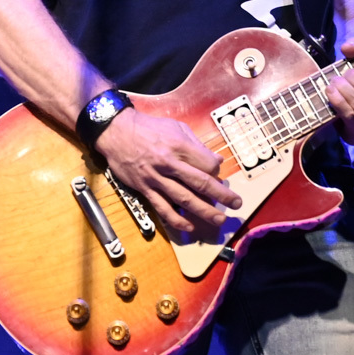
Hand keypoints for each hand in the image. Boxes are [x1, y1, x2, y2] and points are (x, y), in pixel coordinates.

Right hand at [94, 107, 243, 235]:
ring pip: (184, 199)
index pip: (206, 165)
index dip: (217, 172)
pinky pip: (163, 208)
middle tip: (236, 205)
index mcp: (179, 146)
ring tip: (219, 220)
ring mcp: (156, 179)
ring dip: (204, 211)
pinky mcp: (145, 190)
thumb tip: (217, 161)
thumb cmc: (150, 128)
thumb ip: (197, 146)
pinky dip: (177, 220)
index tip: (219, 175)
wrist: (117, 132)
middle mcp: (169, 163)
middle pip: (200, 183)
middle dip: (221, 195)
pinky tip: (189, 227)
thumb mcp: (176, 127)